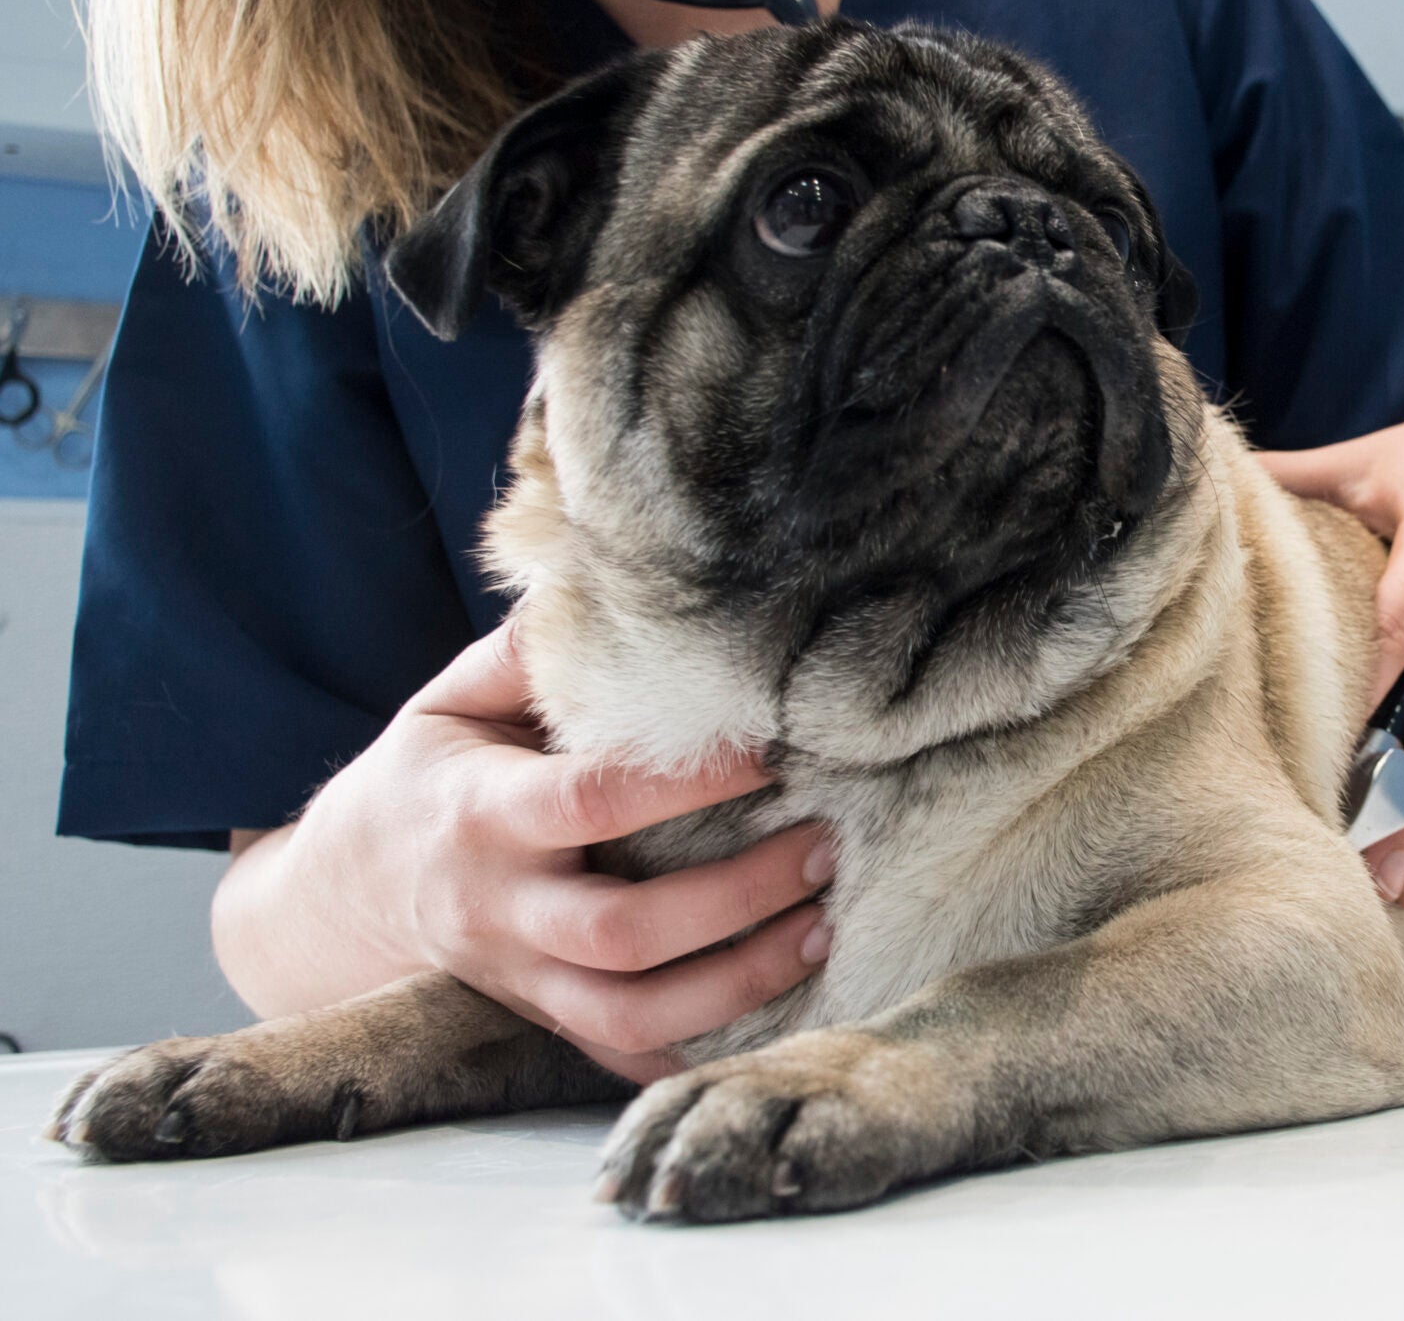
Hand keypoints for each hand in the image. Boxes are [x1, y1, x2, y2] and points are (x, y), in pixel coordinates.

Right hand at [211, 619, 835, 1082]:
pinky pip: (626, 1057)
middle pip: (624, 932)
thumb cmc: (424, 778)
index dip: (686, 781)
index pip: (594, 801)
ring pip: (632, 1013)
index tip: (772, 749)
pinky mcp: (545, 1024)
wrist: (342, 898)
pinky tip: (782, 1006)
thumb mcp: (449, 703)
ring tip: (824, 929)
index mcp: (481, 816)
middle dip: (738, 897)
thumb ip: (526, 653)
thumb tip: (597, 582)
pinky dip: (704, 1046)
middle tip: (824, 845)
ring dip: (740, 982)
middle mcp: (502, 911)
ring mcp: (523, 981)